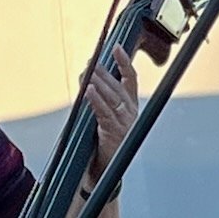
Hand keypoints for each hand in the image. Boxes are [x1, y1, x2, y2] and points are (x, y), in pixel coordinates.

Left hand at [83, 48, 140, 183]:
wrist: (104, 170)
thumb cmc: (103, 141)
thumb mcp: (105, 116)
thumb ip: (101, 99)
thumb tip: (88, 77)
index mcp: (130, 106)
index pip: (130, 79)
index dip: (124, 62)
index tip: (116, 48)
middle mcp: (130, 112)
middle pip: (118, 86)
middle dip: (104, 72)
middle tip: (91, 61)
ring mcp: (124, 123)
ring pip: (111, 97)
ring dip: (98, 82)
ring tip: (87, 72)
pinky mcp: (113, 133)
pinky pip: (103, 112)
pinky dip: (95, 100)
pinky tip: (88, 90)